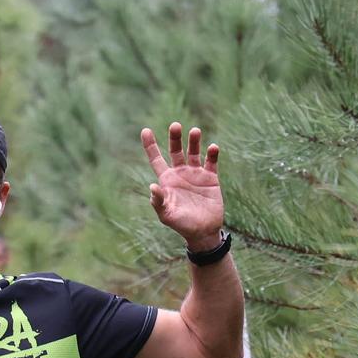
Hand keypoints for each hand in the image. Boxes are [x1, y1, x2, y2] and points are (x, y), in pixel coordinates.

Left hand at [141, 122, 224, 251]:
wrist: (203, 232)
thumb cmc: (181, 225)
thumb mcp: (167, 215)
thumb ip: (159, 202)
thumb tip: (152, 186)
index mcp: (167, 180)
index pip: (156, 159)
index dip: (150, 145)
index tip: (145, 130)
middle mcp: (180, 173)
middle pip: (176, 150)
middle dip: (175, 138)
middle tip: (176, 125)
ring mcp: (196, 174)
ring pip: (194, 152)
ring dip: (194, 141)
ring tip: (195, 131)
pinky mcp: (211, 178)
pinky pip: (211, 162)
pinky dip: (212, 153)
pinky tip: (212, 147)